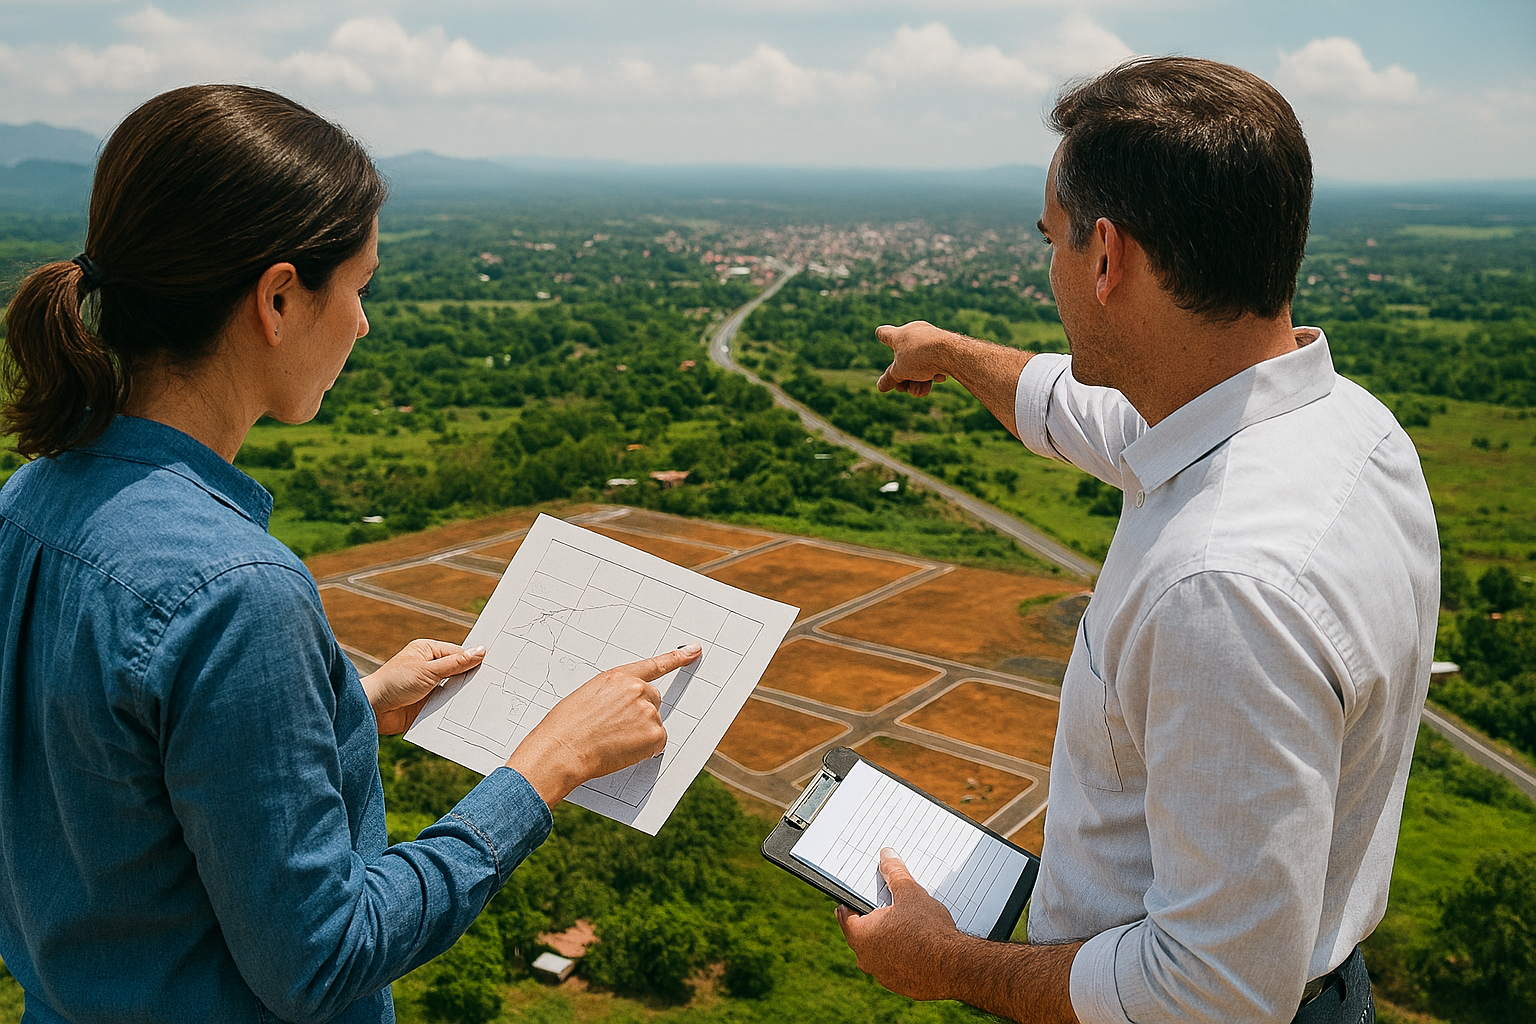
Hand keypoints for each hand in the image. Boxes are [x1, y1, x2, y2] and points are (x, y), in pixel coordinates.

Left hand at [363, 639, 486, 734]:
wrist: (372, 709)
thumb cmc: (394, 682)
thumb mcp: (428, 670)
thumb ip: (456, 663)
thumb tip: (481, 651)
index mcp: (428, 651)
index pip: (458, 653)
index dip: (474, 661)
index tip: (493, 668)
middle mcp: (430, 667)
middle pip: (458, 672)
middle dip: (470, 679)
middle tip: (493, 684)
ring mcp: (429, 686)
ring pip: (454, 689)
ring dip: (463, 695)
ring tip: (485, 700)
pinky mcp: (428, 704)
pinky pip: (447, 705)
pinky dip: (455, 708)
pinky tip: (468, 712)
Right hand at [505, 644, 701, 807]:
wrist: (563, 749)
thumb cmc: (566, 727)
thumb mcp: (587, 697)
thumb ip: (613, 695)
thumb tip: (624, 709)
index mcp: (618, 677)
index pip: (654, 665)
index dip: (677, 658)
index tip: (695, 650)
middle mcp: (637, 690)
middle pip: (653, 700)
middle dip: (640, 713)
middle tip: (616, 727)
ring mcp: (648, 712)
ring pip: (653, 723)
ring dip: (639, 733)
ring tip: (612, 740)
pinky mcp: (655, 734)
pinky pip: (656, 742)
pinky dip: (644, 749)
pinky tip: (621, 750)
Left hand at [836, 848, 963, 1000]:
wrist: (956, 966)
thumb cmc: (929, 930)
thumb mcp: (910, 893)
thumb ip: (894, 873)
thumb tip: (886, 856)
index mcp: (861, 935)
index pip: (843, 914)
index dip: (850, 901)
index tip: (858, 896)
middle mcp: (866, 959)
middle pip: (860, 933)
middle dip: (872, 919)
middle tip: (887, 907)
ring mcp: (882, 975)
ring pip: (878, 952)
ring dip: (887, 939)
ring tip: (905, 925)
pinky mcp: (900, 986)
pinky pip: (895, 966)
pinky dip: (901, 956)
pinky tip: (917, 945)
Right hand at [875, 321, 964, 396]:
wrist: (950, 352)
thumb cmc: (921, 357)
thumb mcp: (900, 372)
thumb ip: (890, 379)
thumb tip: (880, 387)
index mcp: (898, 336)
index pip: (884, 333)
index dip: (882, 336)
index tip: (880, 336)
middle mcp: (914, 332)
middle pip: (904, 358)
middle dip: (904, 377)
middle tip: (905, 389)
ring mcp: (930, 338)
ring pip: (920, 362)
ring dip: (918, 380)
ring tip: (921, 391)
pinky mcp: (944, 345)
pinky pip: (934, 360)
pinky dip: (933, 372)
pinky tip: (937, 379)